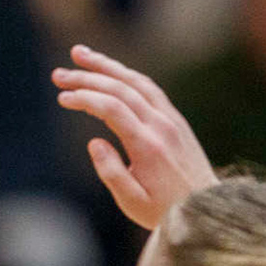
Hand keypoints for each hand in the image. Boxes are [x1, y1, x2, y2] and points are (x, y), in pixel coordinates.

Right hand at [53, 45, 217, 229]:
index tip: (62, 98)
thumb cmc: (164, 211)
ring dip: (107, 66)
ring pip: (137, 82)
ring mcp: (171, 120)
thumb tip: (93, 142)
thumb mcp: (132, 202)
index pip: (112, 109)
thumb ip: (110, 172)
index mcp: (148, 146)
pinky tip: (109, 71)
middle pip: (122, 88)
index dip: (85, 98)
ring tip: (80, 54)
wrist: (207, 210)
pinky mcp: (176, 120)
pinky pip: (149, 88)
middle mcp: (162, 126)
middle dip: (87, 77)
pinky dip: (126, 75)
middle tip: (58, 74)